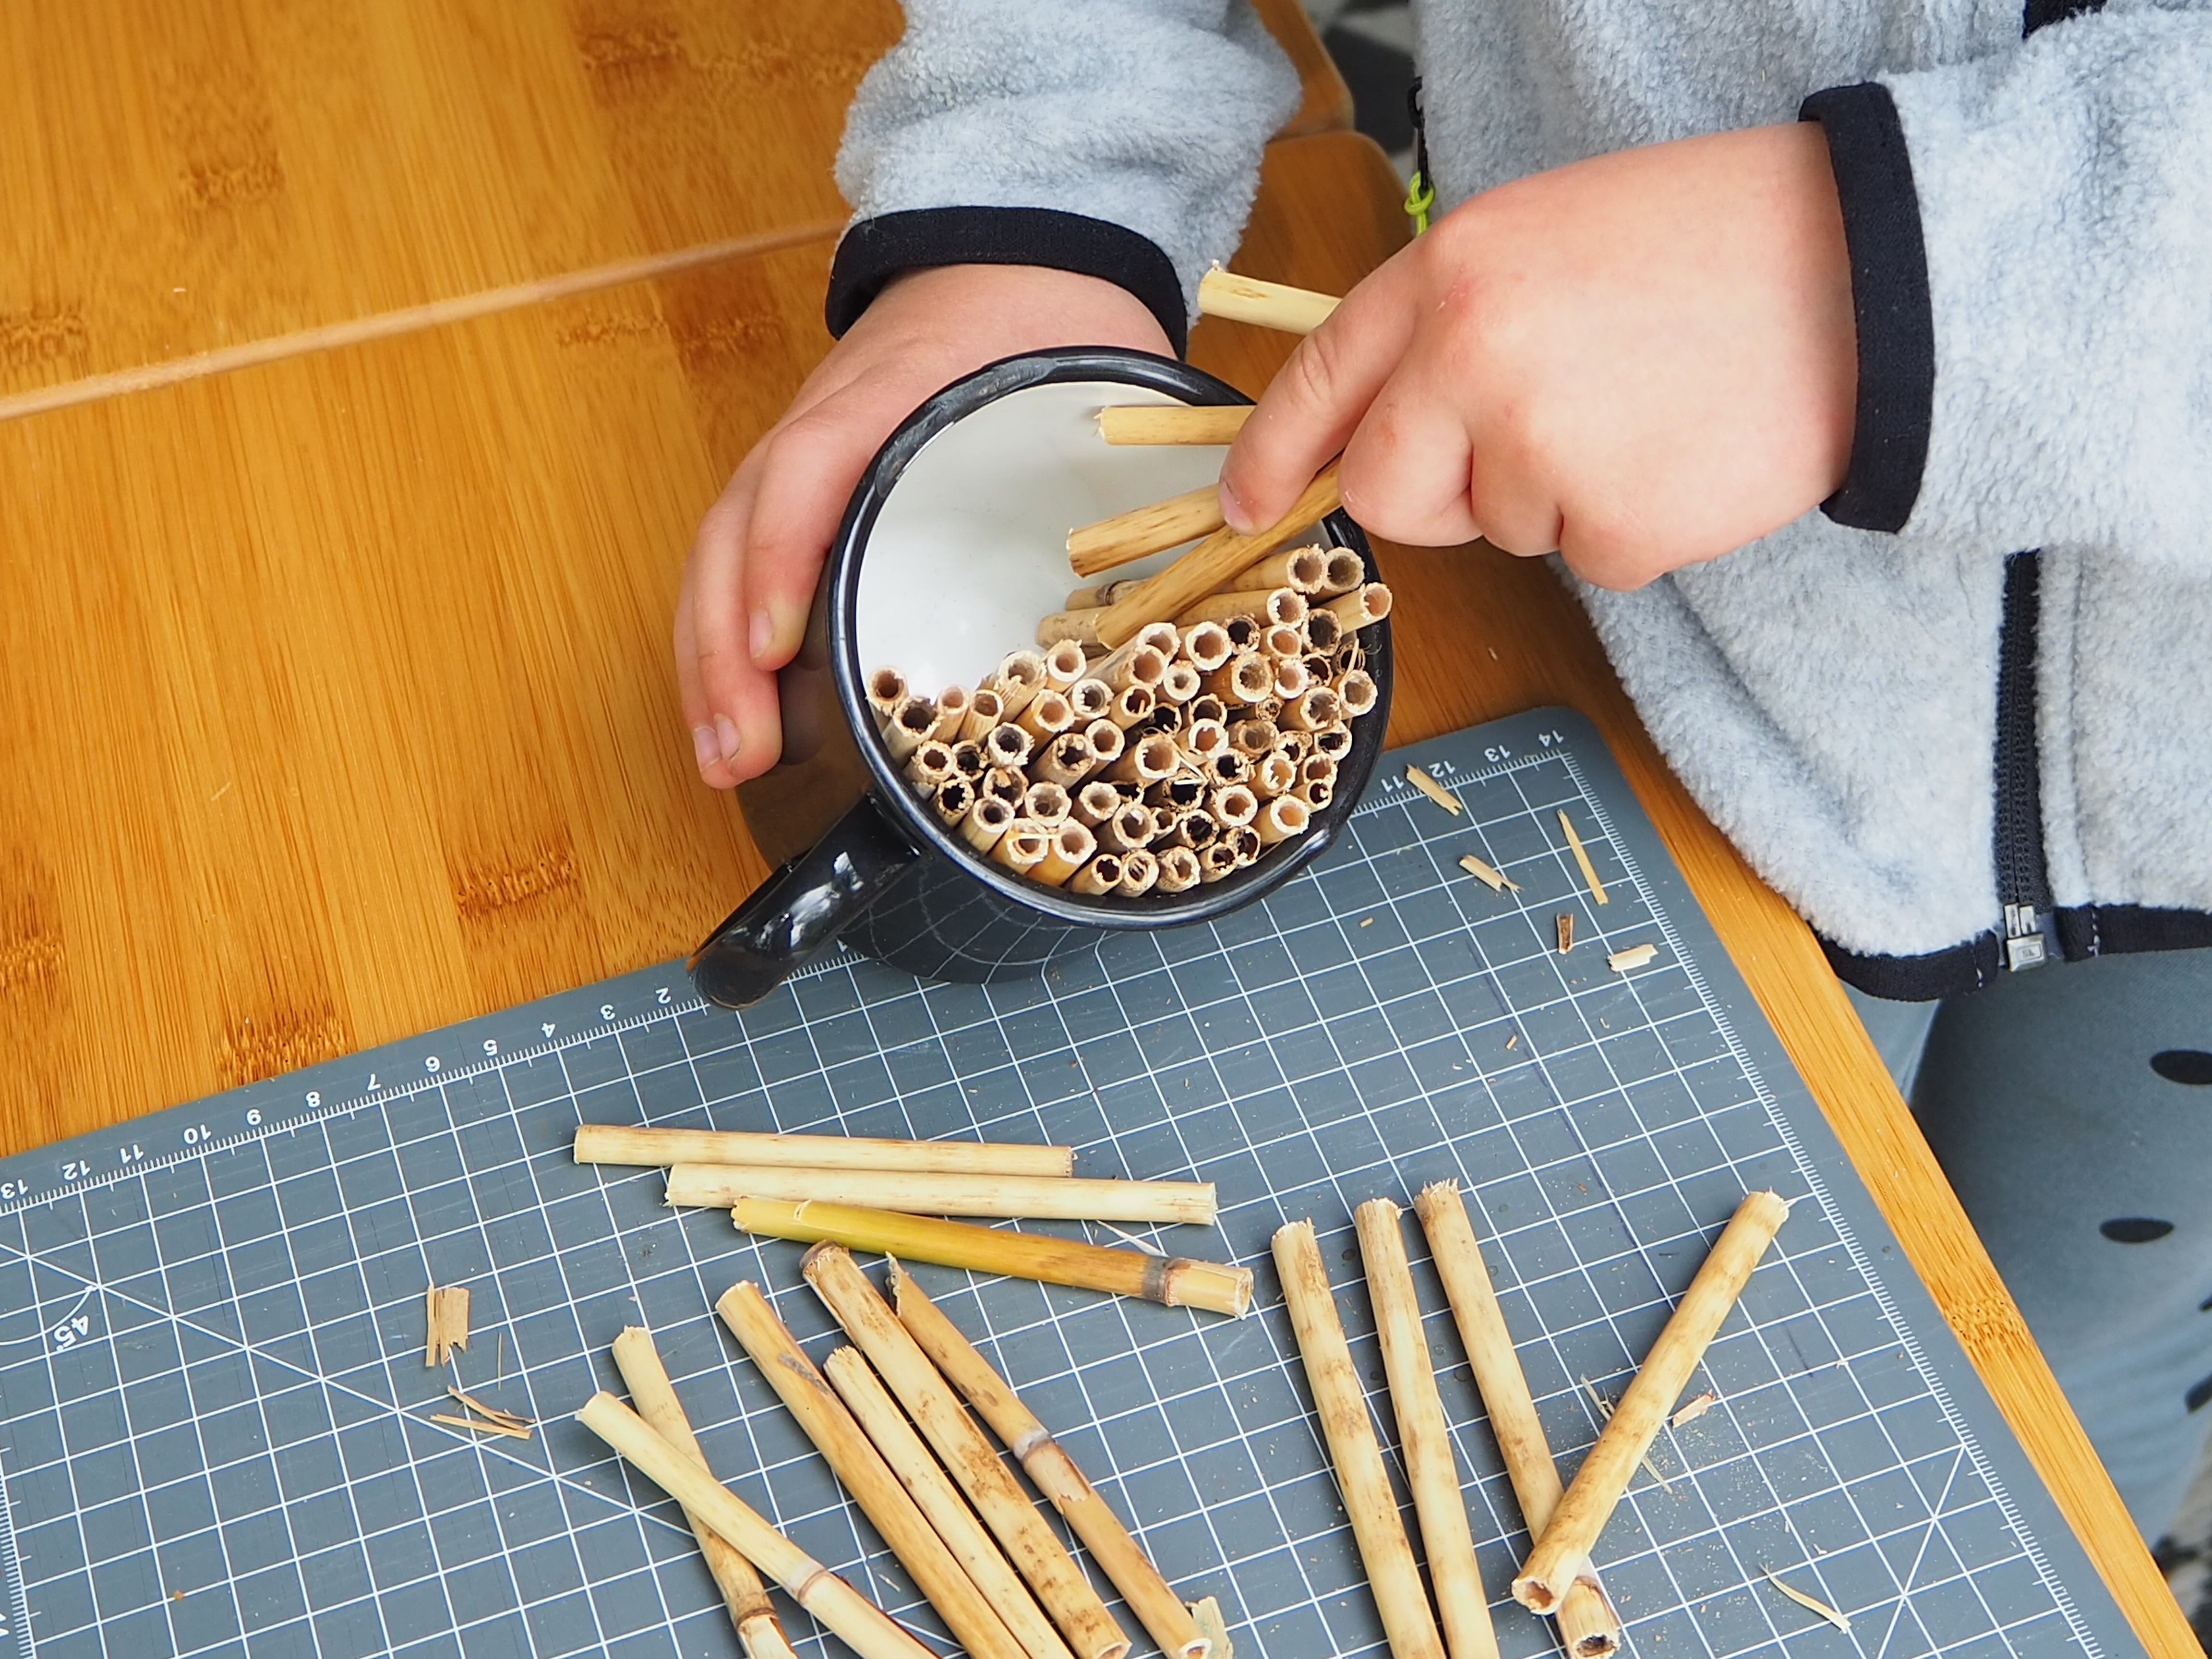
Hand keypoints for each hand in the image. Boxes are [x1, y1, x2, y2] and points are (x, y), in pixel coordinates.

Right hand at [677, 264, 1171, 785]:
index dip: (782, 558)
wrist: (1015, 247)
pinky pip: (745, 562)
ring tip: (727, 758)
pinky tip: (749, 717)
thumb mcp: (1094, 370)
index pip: (810, 468)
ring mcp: (805, 456)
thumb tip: (1202, 567)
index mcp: (895, 391)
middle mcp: (827, 426)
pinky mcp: (806, 487)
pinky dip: (733, 642)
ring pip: (725, 556)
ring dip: (713, 663)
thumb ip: (1131, 459)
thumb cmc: (1050, 320)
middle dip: (725, 650)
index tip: (780, 648)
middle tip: (738, 753)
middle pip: (740, 532)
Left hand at [1218, 122, 1856, 588]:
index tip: (1244, 504)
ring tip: (1651, 406)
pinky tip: (1688, 450)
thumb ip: (1451, 324)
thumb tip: (1384, 426)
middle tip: (1535, 442)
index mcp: (1451, 270)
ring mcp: (1539, 446)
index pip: (1320, 379)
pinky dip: (1632, 526)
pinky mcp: (1612, 525)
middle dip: (1441, 497)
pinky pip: (1587, 560)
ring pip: (1502, 529)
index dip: (1274, 454)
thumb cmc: (1715, 245)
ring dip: (1562, 494)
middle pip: (1388, 496)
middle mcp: (1473, 355)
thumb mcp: (1549, 238)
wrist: (1874, 272)